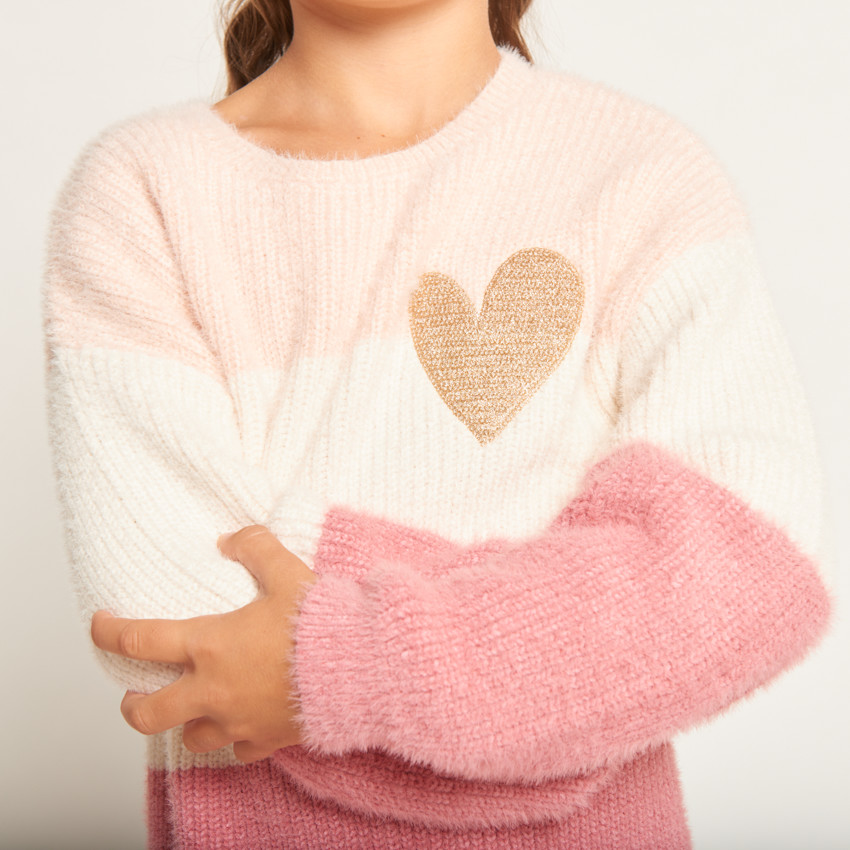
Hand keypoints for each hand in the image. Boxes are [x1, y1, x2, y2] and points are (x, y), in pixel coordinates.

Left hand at [90, 525, 319, 762]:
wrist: (361, 667)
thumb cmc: (322, 622)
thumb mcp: (287, 572)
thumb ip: (255, 547)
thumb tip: (231, 539)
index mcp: (211, 644)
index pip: (140, 640)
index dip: (109, 632)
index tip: (99, 625)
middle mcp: (214, 689)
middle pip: (147, 713)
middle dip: (132, 705)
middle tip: (134, 694)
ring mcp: (238, 721)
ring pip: (190, 738)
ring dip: (186, 723)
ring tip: (194, 709)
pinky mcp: (266, 740)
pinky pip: (238, 751)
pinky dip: (234, 740)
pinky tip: (243, 725)